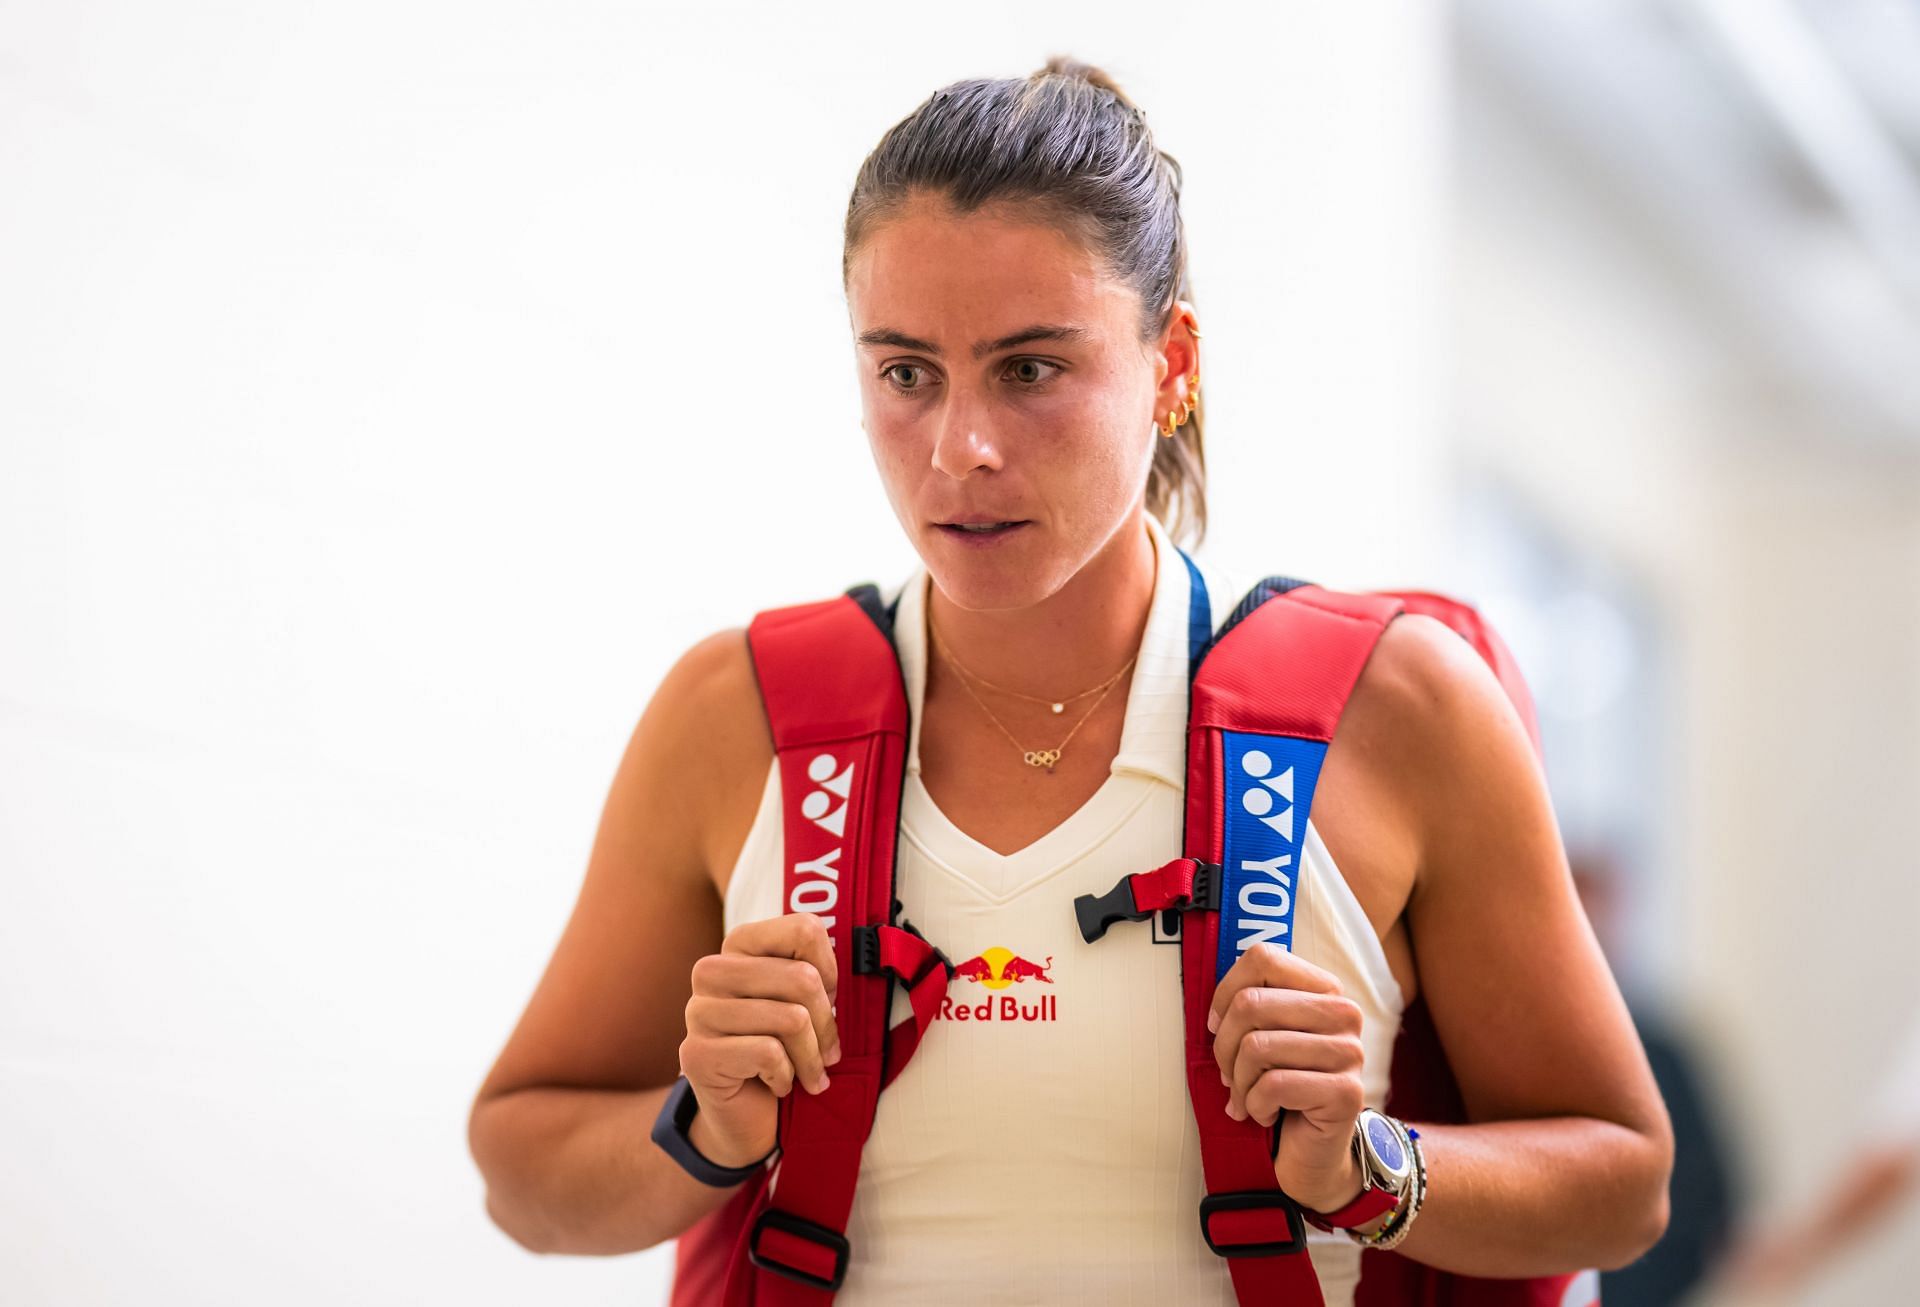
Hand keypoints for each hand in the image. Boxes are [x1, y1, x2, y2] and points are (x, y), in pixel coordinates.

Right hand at [678, 911, 842, 1167]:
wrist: (747, 1115)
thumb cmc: (783, 1050)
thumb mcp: (805, 1004)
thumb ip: (819, 977)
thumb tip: (842, 983)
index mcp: (740, 945)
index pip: (804, 929)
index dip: (831, 970)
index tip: (831, 999)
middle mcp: (712, 971)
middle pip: (803, 978)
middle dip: (827, 1024)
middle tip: (829, 1051)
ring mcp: (698, 1012)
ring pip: (791, 1019)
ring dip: (811, 1058)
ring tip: (809, 1073)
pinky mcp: (696, 1054)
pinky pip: (769, 1054)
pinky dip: (786, 1076)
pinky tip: (779, 1084)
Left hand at [1208, 942, 1367, 1212]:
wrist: (1312, 1153)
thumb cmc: (1280, 1089)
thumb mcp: (1262, 1037)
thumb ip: (1249, 1006)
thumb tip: (1216, 1009)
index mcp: (1324, 990)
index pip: (1263, 958)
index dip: (1225, 992)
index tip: (1217, 1026)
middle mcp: (1344, 1014)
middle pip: (1252, 1003)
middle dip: (1225, 1047)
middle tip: (1230, 1076)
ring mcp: (1350, 1053)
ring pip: (1258, 1047)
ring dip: (1240, 1082)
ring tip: (1248, 1098)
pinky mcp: (1347, 1093)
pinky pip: (1275, 1084)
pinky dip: (1256, 1105)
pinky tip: (1266, 1115)